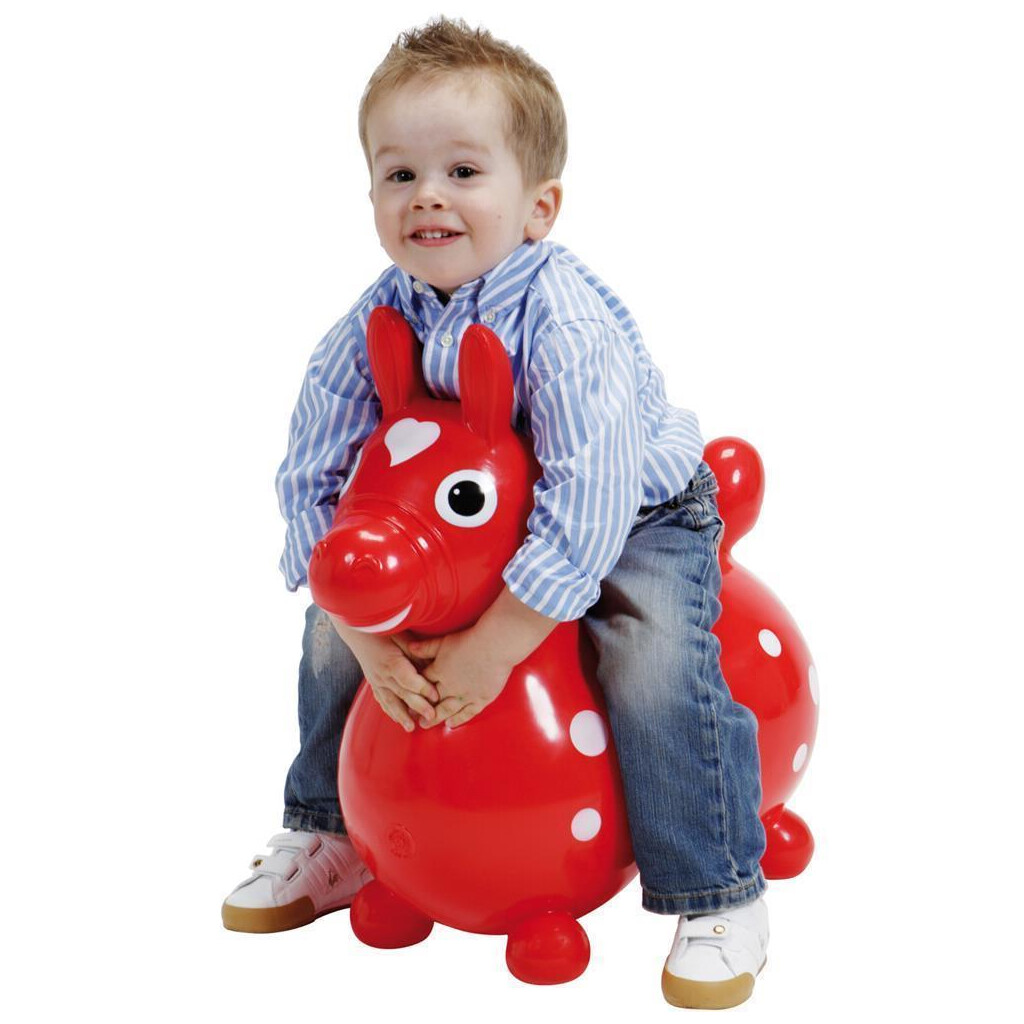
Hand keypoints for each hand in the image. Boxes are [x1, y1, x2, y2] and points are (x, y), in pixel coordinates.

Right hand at [328, 616, 438, 731]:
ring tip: (411, 728)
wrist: (357, 629)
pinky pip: (381, 699)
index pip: (410, 680)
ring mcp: (376, 680)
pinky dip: (389, 710)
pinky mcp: (373, 682)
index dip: (423, 688)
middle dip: (418, 707)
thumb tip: (431, 663)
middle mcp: (383, 675)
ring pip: (390, 701)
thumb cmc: (383, 630)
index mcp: (392, 663)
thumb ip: (415, 651)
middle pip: (402, 694)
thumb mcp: (401, 636)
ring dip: (401, 715)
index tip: (436, 696)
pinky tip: (396, 719)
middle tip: (431, 717)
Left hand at [408, 628, 514, 729]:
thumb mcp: (444, 641)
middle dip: (421, 709)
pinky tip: (451, 724)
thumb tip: (409, 647)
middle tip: (413, 717)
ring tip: (426, 724)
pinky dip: (458, 720)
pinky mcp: (481, 698)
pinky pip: (467, 713)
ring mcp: (465, 694)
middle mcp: (450, 685)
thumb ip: (426, 647)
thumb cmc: (470, 640)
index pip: (423, 684)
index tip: (408, 697)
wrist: (496, 645)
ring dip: (435, 718)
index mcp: (439, 670)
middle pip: (432, 701)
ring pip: (447, 710)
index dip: (415, 691)